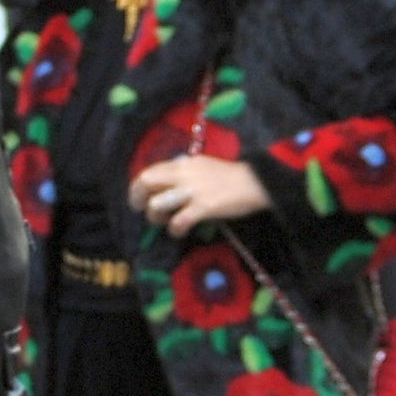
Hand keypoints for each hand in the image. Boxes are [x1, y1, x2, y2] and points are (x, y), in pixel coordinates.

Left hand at [129, 155, 269, 236]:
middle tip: (141, 210)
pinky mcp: (204, 207)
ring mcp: (193, 191)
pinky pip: (178, 221)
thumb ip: (184, 172)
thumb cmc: (231, 177)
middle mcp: (184, 174)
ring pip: (156, 203)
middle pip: (146, 182)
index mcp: (184, 164)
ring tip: (164, 222)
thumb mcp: (203, 166)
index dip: (139, 185)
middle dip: (137, 198)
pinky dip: (175, 230)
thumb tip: (166, 181)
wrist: (258, 182)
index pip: (150, 170)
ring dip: (154, 216)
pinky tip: (179, 232)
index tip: (140, 196)